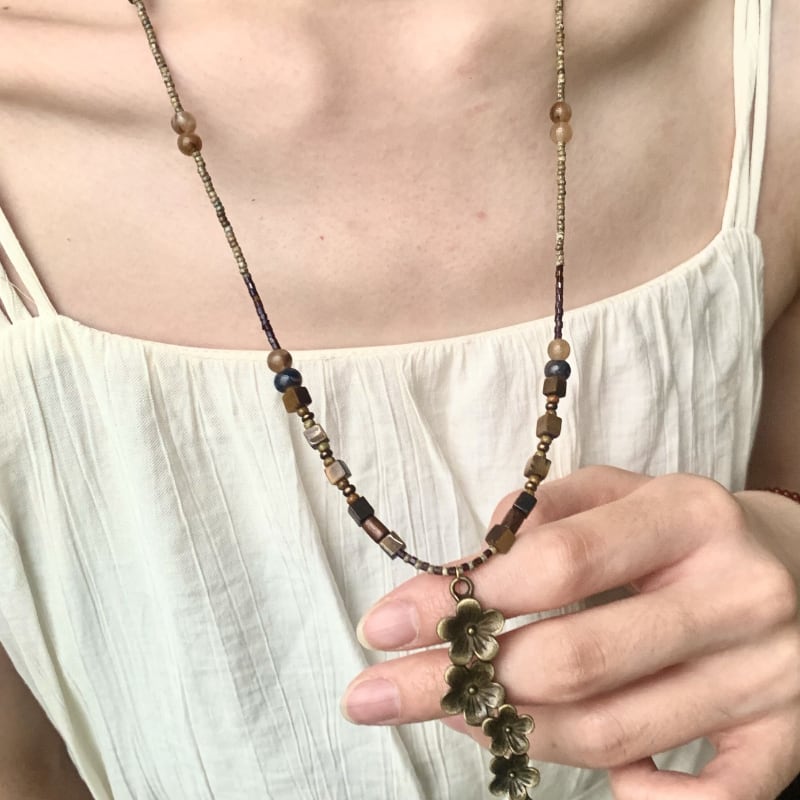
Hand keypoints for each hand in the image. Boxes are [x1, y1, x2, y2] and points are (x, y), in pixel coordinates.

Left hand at [342, 467, 799, 798]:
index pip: (558, 565)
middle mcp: (734, 598)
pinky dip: (641, 797)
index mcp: (689, 518)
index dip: (461, 598)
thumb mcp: (629, 487)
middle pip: (572, 662)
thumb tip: (476, 555)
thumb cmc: (692, 527)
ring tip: (445, 716)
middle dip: (455, 683)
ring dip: (509, 732)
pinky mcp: (788, 740)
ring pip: (612, 733)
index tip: (387, 622)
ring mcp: (767, 679)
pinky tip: (597, 776)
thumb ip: (553, 508)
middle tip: (375, 693)